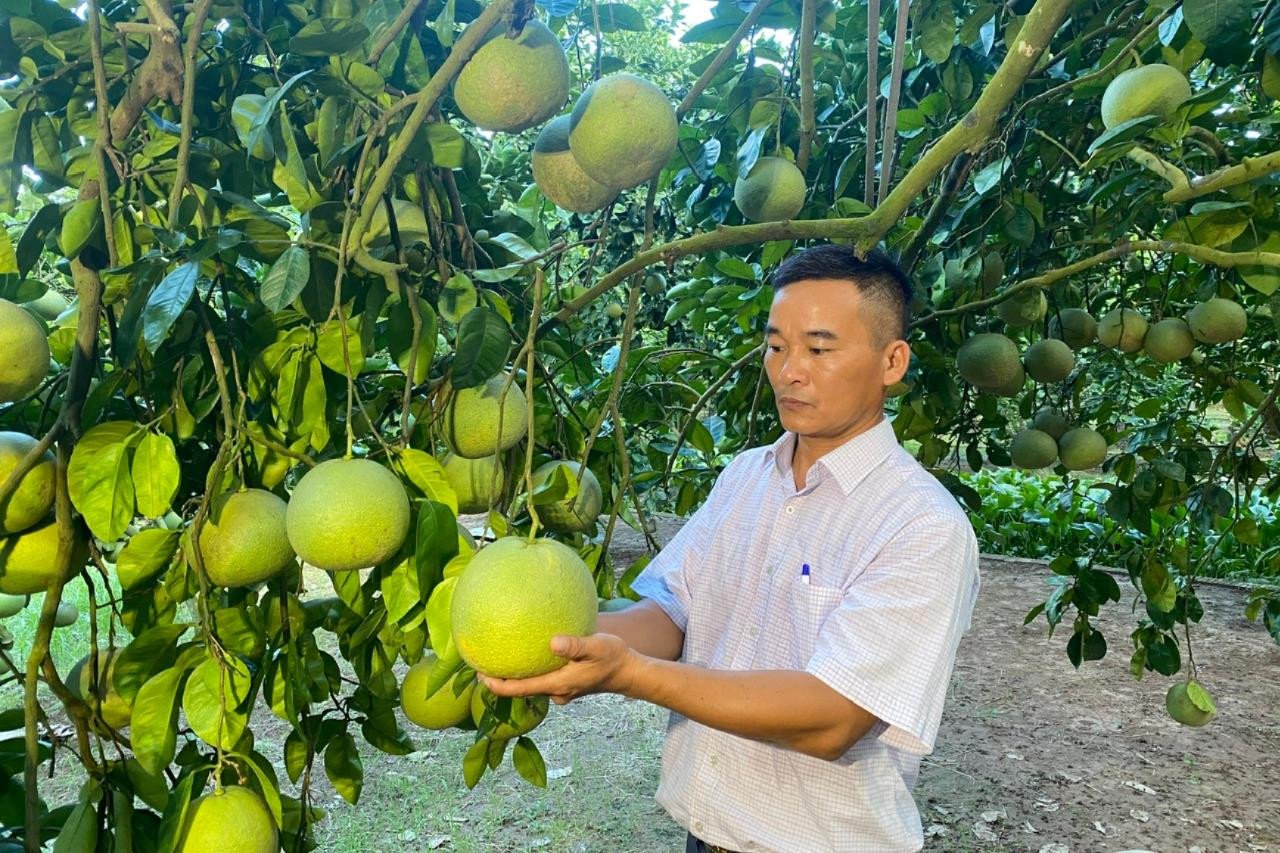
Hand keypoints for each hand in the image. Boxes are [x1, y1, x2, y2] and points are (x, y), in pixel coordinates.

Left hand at [478, 633, 637, 705]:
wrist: (629, 672)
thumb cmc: (613, 658)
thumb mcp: (596, 647)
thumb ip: (575, 645)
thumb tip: (552, 642)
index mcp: (558, 684)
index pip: (519, 689)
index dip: (497, 685)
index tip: (479, 675)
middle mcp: (556, 691)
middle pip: (521, 690)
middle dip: (501, 681)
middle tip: (481, 665)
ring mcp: (562, 690)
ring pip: (532, 686)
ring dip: (516, 677)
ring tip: (500, 660)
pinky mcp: (568, 684)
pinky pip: (543, 680)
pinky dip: (531, 672)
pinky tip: (529, 657)